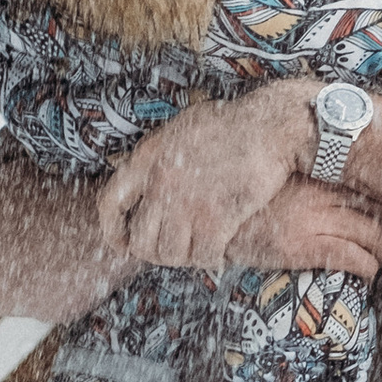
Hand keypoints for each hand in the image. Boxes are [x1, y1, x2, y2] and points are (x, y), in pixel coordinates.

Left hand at [96, 91, 315, 273]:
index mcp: (147, 158)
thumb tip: (146, 177)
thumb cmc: (232, 123)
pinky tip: (219, 251)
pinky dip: (210, 258)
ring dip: (183, 257)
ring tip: (196, 250)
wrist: (270, 125)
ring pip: (170, 253)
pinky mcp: (218, 218)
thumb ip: (159, 155)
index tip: (122, 242)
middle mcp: (161, 183)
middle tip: (170, 252)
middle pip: (141, 240)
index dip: (113, 231)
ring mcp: (188, 203)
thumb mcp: (180, 128)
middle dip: (154, 252)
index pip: (111, 203)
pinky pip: (202, 255)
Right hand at [242, 178, 381, 282]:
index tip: (379, 213)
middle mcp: (316, 194)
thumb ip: (301, 185)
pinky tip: (368, 273)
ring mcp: (311, 220)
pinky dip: (368, 267)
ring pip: (369, 233)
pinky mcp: (303, 247)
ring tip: (378, 259)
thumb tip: (324, 196)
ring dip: (380, 250)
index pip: (362, 183)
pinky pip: (352, 256)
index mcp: (309, 174)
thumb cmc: (240, 207)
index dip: (378, 200)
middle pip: (373, 206)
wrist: (209, 221)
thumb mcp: (273, 185)